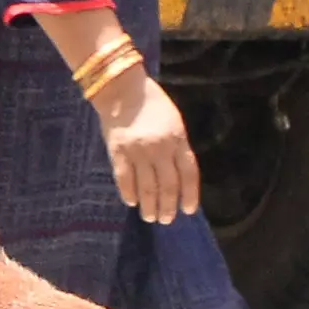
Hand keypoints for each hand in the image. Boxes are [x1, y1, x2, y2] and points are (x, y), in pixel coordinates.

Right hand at [97, 63, 200, 223]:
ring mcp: (138, 150)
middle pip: (168, 185)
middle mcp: (160, 147)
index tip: (188, 210)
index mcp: (178, 139)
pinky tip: (132, 203)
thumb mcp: (174, 122)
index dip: (189, 195)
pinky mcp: (118, 151)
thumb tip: (178, 177)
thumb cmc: (152, 104)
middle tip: (166, 220)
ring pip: (147, 186)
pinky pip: (125, 179)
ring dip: (149, 205)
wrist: (122, 89)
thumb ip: (177, 147)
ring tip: (150, 217)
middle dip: (168, 205)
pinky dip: (129, 193)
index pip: (188, 174)